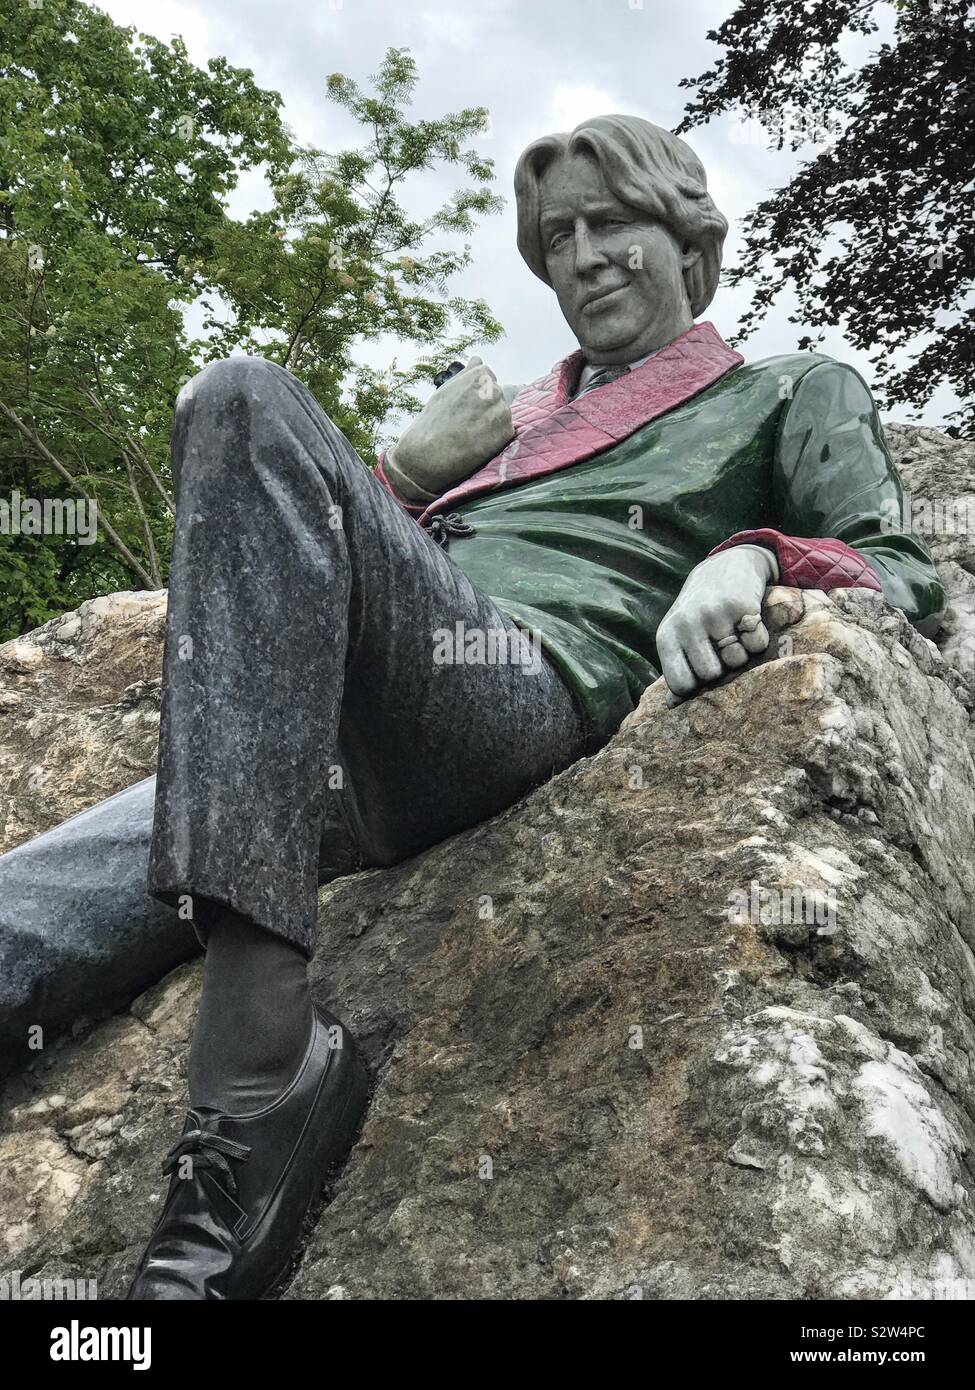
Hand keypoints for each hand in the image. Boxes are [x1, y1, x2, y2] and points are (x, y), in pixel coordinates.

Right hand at [385, 356, 514, 502]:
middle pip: (498, 396)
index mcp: (480, 374)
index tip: (463, 408)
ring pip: (502, 414)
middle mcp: (494, 389)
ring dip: (492, 424)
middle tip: (465, 424)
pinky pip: (506, 432)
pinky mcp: (506, 431)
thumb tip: (477, 359)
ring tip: (470, 434)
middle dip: (486, 409)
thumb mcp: (446, 390)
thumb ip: (466, 375)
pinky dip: (495, 439)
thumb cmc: (433, 422)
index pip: (489, 378)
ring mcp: (502, 410)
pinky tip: (477, 443)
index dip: (475, 395)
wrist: (428, 454)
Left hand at [657, 545, 778, 704]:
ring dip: (742, 655)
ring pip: (737, 661)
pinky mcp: (742, 606)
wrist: (726, 567)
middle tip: (722, 651)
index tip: (703, 676)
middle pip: (712, 675)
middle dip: (722, 670)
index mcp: (667, 636)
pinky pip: (757, 645)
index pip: (681, 684)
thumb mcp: (679, 635)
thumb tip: (673, 706)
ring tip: (734, 635)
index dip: (696, 687)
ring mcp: (715, 614)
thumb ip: (678, 668)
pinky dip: (758, 641)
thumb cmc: (699, 612)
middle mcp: (688, 624)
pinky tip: (748, 625)